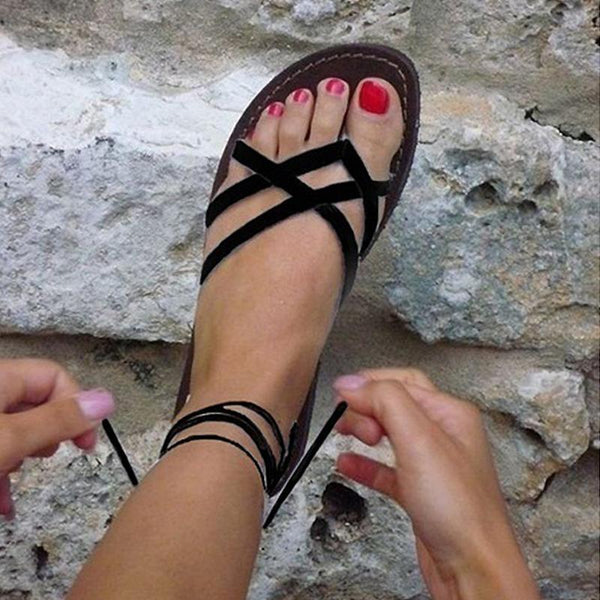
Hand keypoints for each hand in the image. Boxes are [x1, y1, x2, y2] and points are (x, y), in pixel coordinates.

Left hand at [0, 359, 114, 520]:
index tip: (84, 443)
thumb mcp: (10, 439)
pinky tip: (3, 503)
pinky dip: (2, 474)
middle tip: (45, 459)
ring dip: (22, 460)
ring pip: (12, 432)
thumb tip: (107, 400)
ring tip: (14, 483)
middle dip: (46, 436)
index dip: (76, 405)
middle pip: (35, 404)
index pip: (55, 377)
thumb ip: (58, 420)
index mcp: (2, 378)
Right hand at [333, 368, 539, 599]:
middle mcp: (443, 436)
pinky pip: (385, 469)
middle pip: (395, 405)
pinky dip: (365, 464)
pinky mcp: (419, 493)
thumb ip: (386, 402)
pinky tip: (348, 463)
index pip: (403, 383)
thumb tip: (355, 382)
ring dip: (363, 430)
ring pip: (389, 435)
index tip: (342, 393)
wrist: (473, 569)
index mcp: (450, 414)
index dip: (370, 384)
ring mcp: (431, 465)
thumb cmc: (461, 511)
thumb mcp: (420, 440)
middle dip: (367, 407)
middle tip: (347, 420)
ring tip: (343, 432)